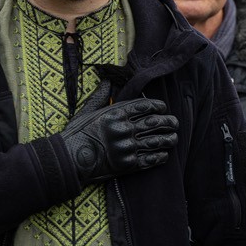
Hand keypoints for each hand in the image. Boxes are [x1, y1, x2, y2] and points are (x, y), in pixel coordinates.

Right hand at [59, 82, 178, 184]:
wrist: (70, 161)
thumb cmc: (77, 135)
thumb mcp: (86, 111)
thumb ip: (100, 96)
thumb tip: (107, 81)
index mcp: (115, 114)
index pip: (144, 106)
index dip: (157, 106)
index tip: (163, 107)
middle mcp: (124, 129)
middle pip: (154, 122)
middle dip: (168, 122)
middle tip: (175, 122)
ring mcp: (127, 148)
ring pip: (156, 141)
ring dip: (168, 139)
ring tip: (174, 138)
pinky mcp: (128, 165)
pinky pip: (150, 159)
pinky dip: (160, 156)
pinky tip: (164, 154)